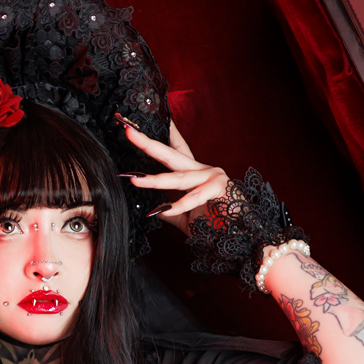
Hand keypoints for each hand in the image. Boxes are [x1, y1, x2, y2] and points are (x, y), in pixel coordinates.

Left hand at [119, 118, 230, 235]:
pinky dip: (179, 205)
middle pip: (171, 155)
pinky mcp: (220, 187)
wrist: (235, 240)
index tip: (144, 124)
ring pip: (177, 178)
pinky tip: (164, 210)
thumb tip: (150, 208)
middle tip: (129, 133)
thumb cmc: (213, 227)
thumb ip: (168, 209)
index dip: (160, 135)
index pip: (176, 148)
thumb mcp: (183, 217)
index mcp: (194, 173)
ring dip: (154, 179)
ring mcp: (212, 176)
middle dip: (149, 144)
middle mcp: (202, 170)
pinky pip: (193, 197)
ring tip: (135, 180)